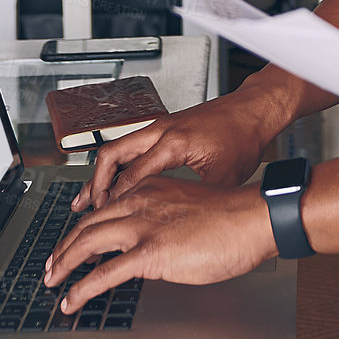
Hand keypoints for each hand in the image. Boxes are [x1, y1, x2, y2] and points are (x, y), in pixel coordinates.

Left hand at [46, 176, 276, 310]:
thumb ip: (162, 221)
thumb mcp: (186, 210)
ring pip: (87, 243)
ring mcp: (143, 227)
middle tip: (52, 265)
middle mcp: (140, 203)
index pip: (104, 209)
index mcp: (149, 191)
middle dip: (64, 247)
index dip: (82, 229)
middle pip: (88, 225)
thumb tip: (150, 244)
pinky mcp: (150, 252)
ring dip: (64, 265)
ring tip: (53, 281)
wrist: (251, 218)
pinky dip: (82, 289)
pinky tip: (72, 300)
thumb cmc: (231, 217)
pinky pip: (104, 274)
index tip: (71, 244)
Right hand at [73, 93, 270, 212]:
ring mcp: (161, 127)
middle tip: (85, 210)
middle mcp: (161, 130)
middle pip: (112, 155)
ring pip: (119, 149)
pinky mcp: (166, 128)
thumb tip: (177, 228)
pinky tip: (117, 183)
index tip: (104, 224)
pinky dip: (119, 167)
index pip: (131, 175)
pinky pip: (131, 147)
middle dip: (95, 185)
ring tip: (88, 200)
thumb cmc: (243, 137)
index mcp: (173, 142)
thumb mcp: (223, 177)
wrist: (254, 110)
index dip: (114, 203)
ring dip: (103, 174)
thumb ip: (195, 200)